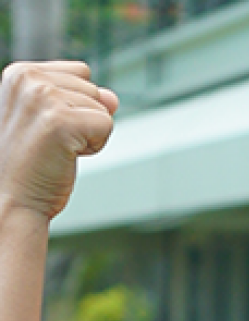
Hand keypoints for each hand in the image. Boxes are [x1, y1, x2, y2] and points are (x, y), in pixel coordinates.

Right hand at [0, 61, 117, 221]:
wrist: (14, 197)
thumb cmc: (31, 163)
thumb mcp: (54, 121)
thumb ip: (81, 100)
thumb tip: (113, 97)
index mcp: (20, 72)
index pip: (81, 73)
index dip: (77, 104)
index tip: (50, 126)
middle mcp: (29, 78)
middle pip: (94, 90)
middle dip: (84, 120)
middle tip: (53, 142)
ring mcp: (44, 97)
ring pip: (102, 109)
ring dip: (89, 135)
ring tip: (57, 149)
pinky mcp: (61, 121)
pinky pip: (106, 125)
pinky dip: (95, 146)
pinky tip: (67, 156)